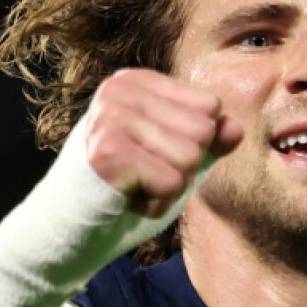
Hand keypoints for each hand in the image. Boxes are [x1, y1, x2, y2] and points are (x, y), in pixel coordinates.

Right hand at [85, 68, 243, 216]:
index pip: (209, 107)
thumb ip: (209, 139)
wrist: (72, 225)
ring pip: (190, 157)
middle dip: (183, 167)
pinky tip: (130, 200)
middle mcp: (120, 90)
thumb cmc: (128, 186)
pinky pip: (172, 183)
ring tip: (136, 186)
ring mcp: (110, 118)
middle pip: (202, 131)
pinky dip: (157, 203)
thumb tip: (235, 128)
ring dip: (170, 187)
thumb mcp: (177, 156)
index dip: (194, 143)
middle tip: (144, 175)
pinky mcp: (108, 153)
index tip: (153, 155)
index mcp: (136, 81)